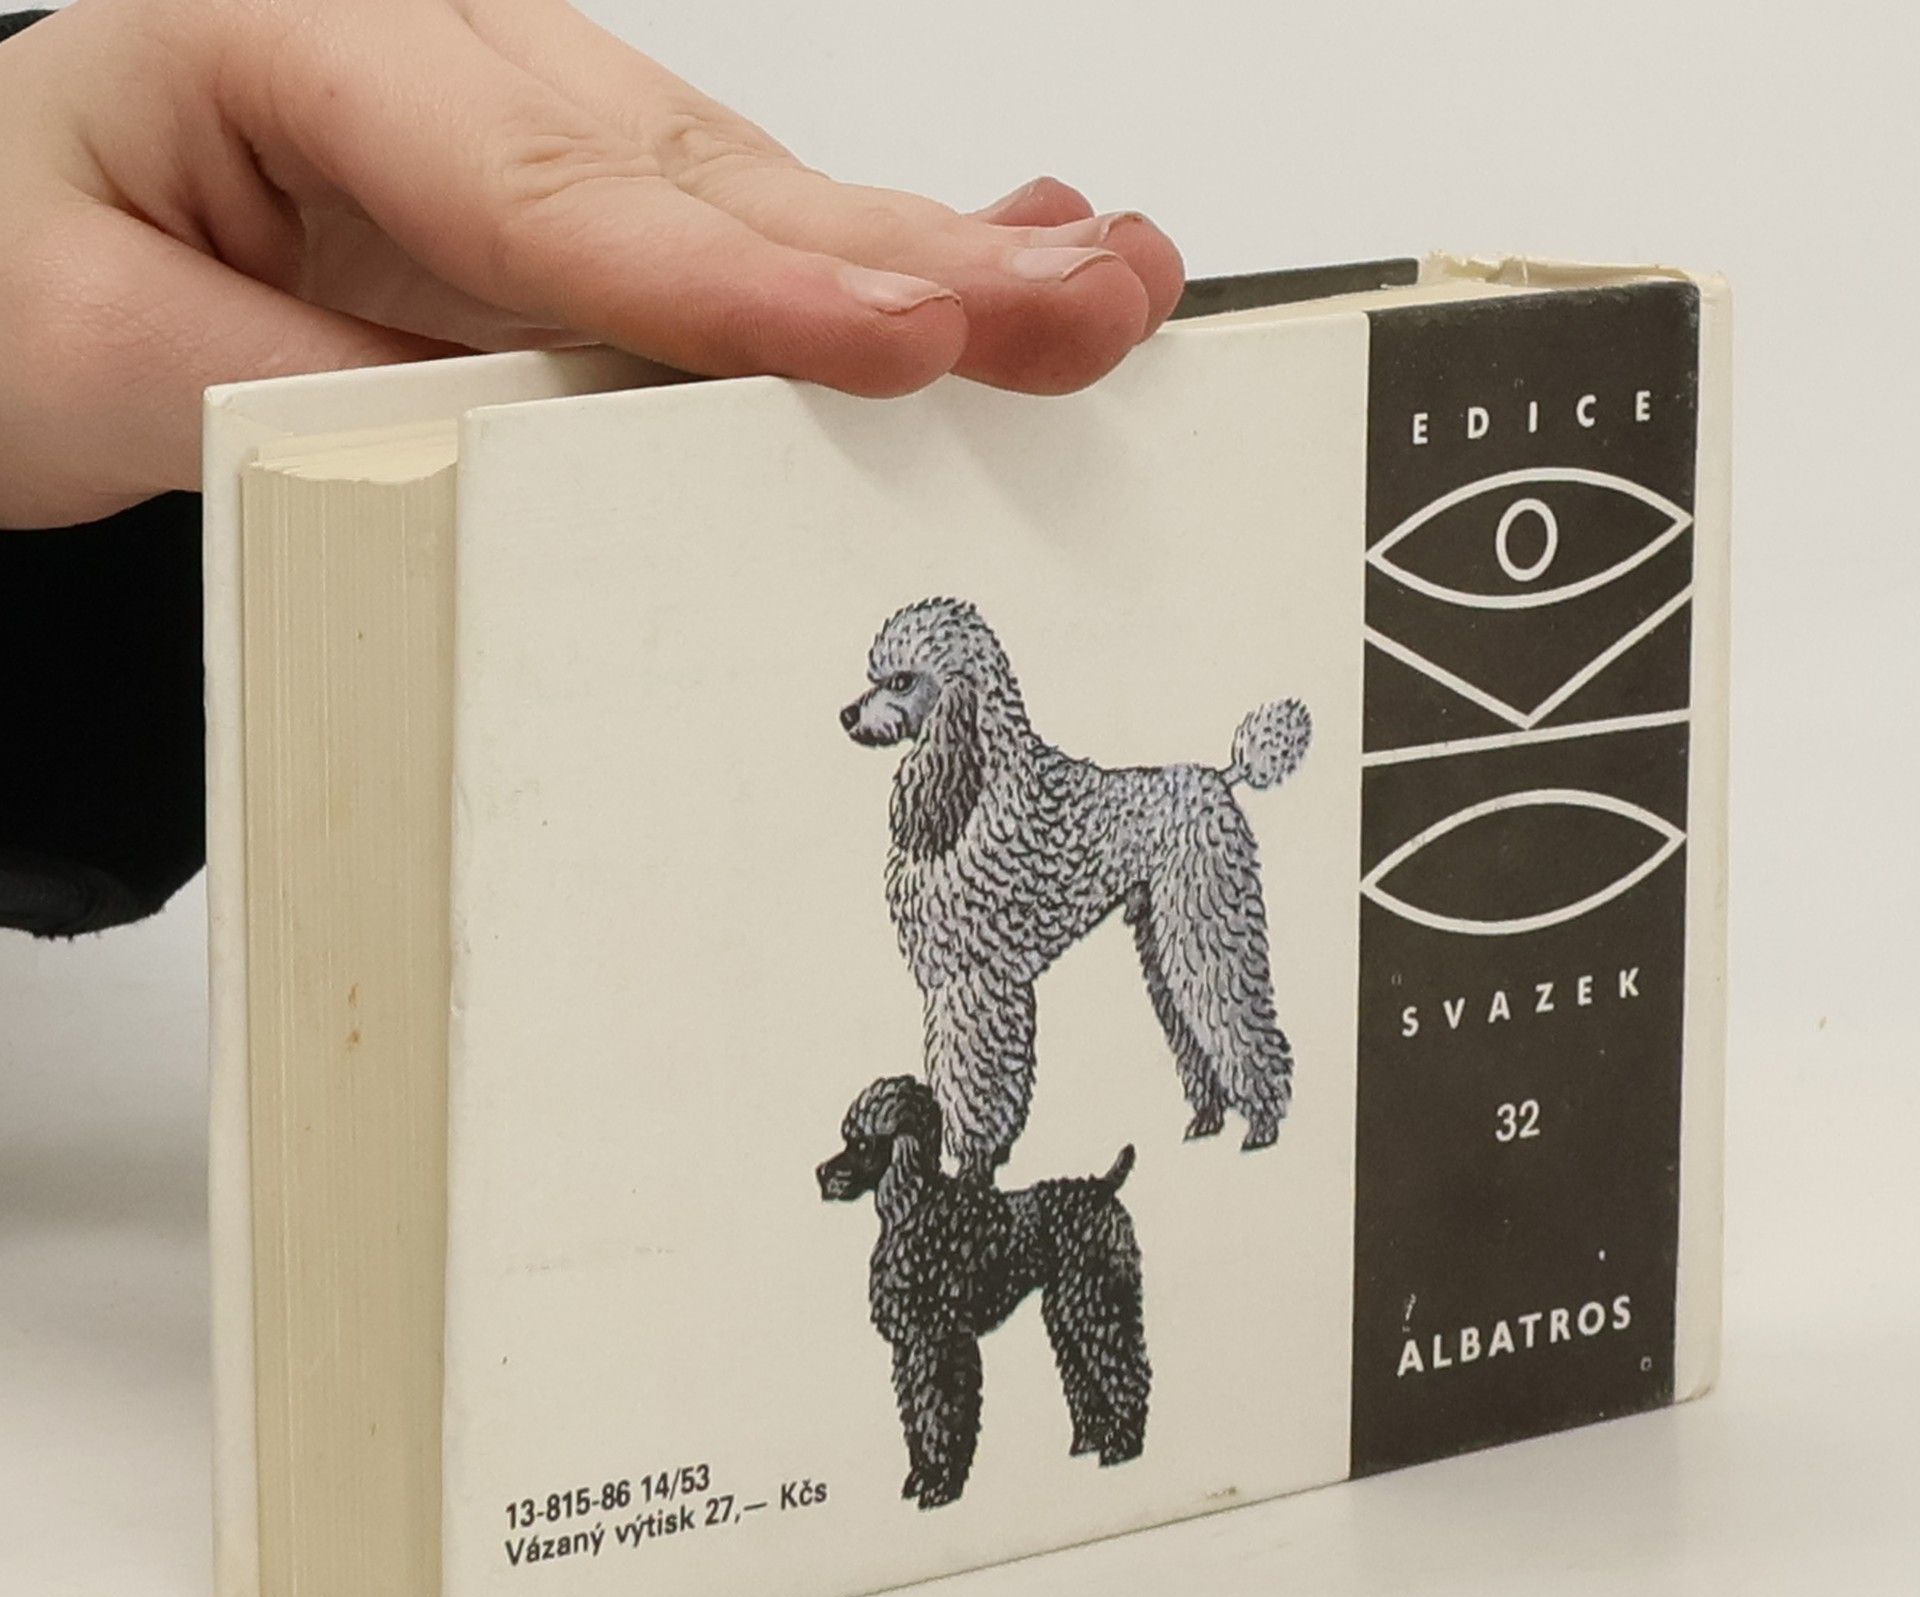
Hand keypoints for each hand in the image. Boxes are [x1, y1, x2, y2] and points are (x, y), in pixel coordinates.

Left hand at [0, 0, 1183, 527]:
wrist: (17, 250)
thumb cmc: (39, 272)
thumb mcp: (83, 347)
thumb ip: (277, 389)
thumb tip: (494, 444)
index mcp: (310, 48)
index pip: (548, 193)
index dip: (734, 286)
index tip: (892, 346)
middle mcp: (455, 68)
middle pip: (703, 181)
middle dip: (907, 260)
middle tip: (1076, 307)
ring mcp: (541, 130)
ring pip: (758, 205)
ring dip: (943, 258)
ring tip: (1100, 288)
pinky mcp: (590, 209)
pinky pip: (750, 235)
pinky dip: (889, 259)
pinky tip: (1014, 246)